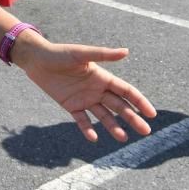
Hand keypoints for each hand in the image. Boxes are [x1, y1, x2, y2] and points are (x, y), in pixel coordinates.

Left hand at [16, 38, 155, 142]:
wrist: (36, 60)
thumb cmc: (59, 53)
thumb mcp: (81, 54)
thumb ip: (103, 55)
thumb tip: (126, 51)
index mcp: (103, 77)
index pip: (127, 91)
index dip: (140, 101)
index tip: (152, 114)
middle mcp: (97, 90)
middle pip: (119, 106)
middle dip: (133, 118)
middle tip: (146, 132)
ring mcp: (84, 99)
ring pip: (104, 116)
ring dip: (113, 127)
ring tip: (123, 138)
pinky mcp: (71, 105)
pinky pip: (82, 120)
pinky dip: (88, 129)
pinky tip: (94, 138)